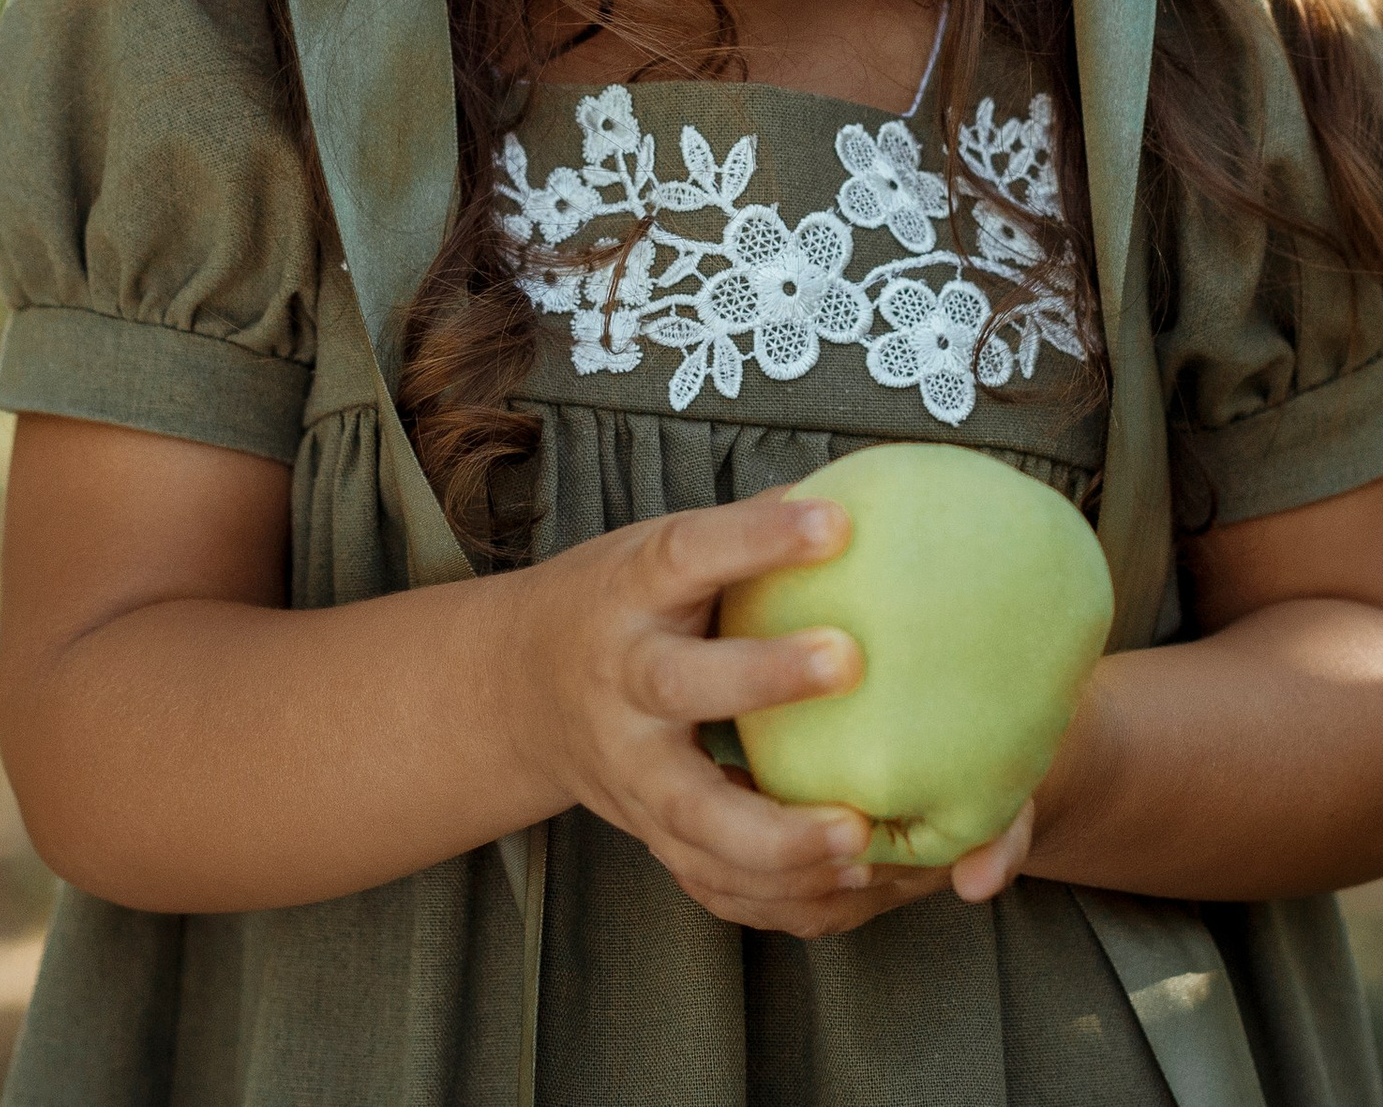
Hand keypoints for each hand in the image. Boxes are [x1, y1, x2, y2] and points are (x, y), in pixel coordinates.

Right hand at [513, 488, 905, 935]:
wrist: (520, 690)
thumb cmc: (622, 602)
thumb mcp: (660, 547)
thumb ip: (750, 528)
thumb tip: (862, 487)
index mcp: (629, 593)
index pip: (690, 553)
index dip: (759, 537)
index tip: (838, 523)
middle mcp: (622, 683)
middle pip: (682, 684)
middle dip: (763, 678)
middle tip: (848, 659)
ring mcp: (631, 771)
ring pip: (695, 818)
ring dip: (779, 837)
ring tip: (861, 836)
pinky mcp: (650, 835)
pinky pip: (714, 882)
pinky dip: (782, 895)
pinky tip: (852, 885)